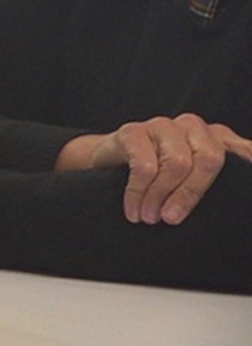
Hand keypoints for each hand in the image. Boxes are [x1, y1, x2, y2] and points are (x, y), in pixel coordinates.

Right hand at [55, 113, 251, 223]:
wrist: (107, 164)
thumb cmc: (157, 177)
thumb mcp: (191, 181)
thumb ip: (215, 180)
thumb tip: (248, 179)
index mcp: (216, 138)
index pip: (239, 150)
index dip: (248, 158)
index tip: (248, 173)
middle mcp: (192, 127)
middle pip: (210, 158)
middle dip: (190, 194)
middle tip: (172, 219)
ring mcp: (162, 125)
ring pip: (176, 163)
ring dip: (159, 197)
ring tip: (148, 218)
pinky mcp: (133, 130)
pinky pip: (143, 166)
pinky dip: (137, 193)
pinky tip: (132, 209)